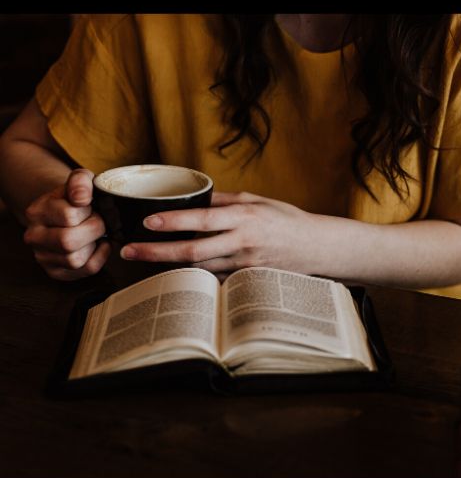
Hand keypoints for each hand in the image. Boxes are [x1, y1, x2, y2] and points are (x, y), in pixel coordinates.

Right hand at [23, 168, 110, 280]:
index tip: (90, 205)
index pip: (68, 215)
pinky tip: (99, 244)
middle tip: (98, 220)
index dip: (88, 210)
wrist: (65, 210)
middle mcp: (34, 237)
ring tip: (94, 232)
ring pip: (75, 260)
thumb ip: (80, 181)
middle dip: (93, 229)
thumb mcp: (79, 180)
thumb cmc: (75, 196)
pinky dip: (100, 256)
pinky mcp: (56, 272)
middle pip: (68, 242)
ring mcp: (43, 257)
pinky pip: (85, 270)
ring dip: (94, 244)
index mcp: (36, 211)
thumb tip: (81, 198)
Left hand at [119, 191, 321, 275]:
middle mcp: (242, 242)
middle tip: (129, 251)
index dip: (174, 221)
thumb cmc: (285, 219)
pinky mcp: (244, 282)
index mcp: (244, 217)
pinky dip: (192, 276)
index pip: (203, 218)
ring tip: (141, 260)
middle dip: (157, 252)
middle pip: (193, 251)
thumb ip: (224, 199)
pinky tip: (173, 273)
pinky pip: (212, 280)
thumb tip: (194, 196)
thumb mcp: (256, 200)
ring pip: (198, 269)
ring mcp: (243, 266)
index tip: (149, 222)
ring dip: (168, 266)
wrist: (315, 248)